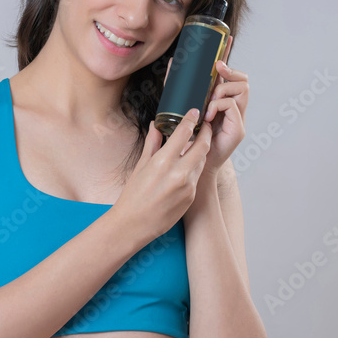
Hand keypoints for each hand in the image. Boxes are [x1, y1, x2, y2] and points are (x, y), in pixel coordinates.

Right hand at [112, 106, 211, 244]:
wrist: (134, 224)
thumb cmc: (133, 195)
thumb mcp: (141, 166)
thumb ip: (152, 144)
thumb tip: (156, 126)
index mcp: (163, 162)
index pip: (183, 133)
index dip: (191, 120)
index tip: (194, 112)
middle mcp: (178, 173)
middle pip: (202, 146)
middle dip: (205, 134)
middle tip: (204, 126)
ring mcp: (187, 186)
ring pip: (201, 162)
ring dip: (200, 152)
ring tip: (195, 145)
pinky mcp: (191, 197)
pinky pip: (196, 178)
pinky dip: (193, 169)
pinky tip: (186, 167)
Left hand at [162, 52, 248, 181]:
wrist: (192, 167)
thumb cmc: (187, 138)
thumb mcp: (182, 106)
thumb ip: (179, 87)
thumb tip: (175, 62)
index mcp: (220, 99)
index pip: (230, 73)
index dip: (230, 55)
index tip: (227, 37)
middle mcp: (233, 106)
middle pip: (242, 78)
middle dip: (230, 70)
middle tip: (217, 69)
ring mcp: (238, 118)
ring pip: (241, 89)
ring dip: (223, 90)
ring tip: (208, 100)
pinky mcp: (238, 130)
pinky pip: (233, 106)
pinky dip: (219, 106)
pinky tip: (208, 115)